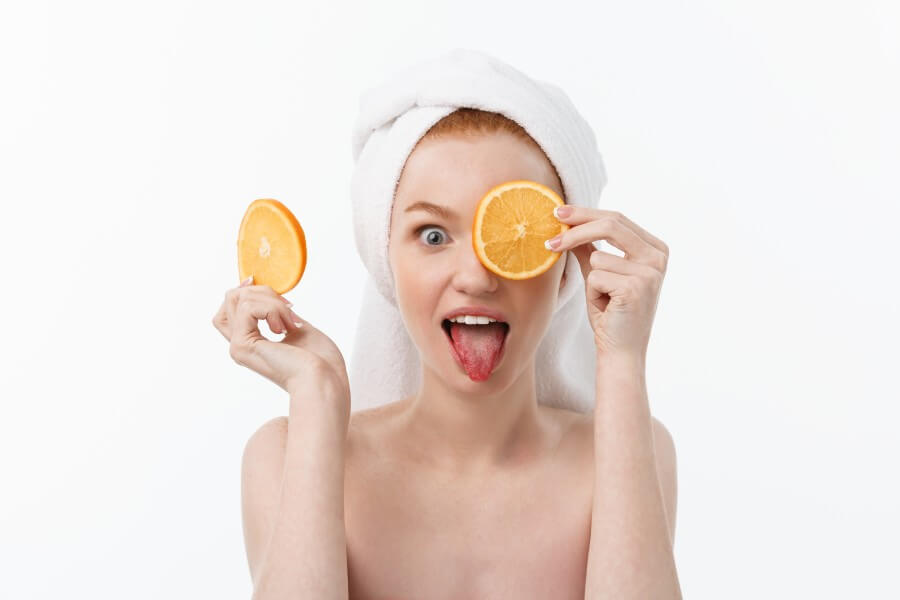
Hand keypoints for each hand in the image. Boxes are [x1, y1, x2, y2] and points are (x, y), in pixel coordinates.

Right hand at [212, 276, 350, 405]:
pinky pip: (248, 308)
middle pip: (231, 299)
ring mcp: (239, 347)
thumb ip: (280, 314)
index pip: (227, 311)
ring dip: (274, 302)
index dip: (239, 291)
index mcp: (252, 344)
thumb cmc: (321, 362)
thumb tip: (271, 297)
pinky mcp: (243, 346)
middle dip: (263, 291)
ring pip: (240, 299)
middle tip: (290, 307)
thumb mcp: (298, 328)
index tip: (255, 280)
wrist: (325, 381)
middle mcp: (240, 346)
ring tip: (293, 322)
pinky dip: (273, 309)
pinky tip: (287, 327)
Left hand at [548, 207, 668, 361]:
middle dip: (576, 227)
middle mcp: (658, 257)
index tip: (558, 212)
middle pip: (611, 224)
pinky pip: (596, 276)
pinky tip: (607, 307)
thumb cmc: (610, 314)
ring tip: (603, 299)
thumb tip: (568, 223)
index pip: (617, 218)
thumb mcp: (599, 274)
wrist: (621, 351)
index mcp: (655, 249)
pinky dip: (593, 293)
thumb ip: (589, 248)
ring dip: (590, 280)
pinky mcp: (636, 287)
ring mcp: (650, 272)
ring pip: (598, 257)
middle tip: (551, 230)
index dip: (585, 213)